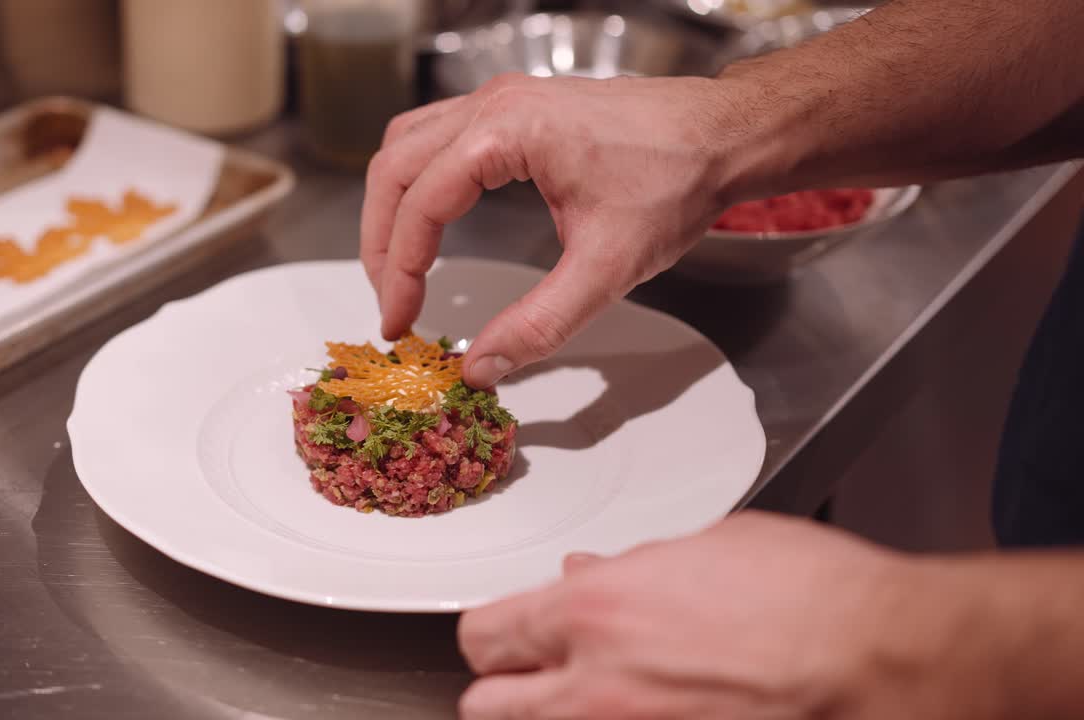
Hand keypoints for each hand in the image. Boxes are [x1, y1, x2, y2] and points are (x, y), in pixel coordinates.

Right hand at [361, 74, 736, 387]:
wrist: (723, 136)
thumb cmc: (675, 182)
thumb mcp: (607, 267)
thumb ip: (540, 324)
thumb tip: (482, 367)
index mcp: (507, 131)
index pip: (420, 204)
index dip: (398, 270)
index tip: (400, 323)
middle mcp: (493, 103)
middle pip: (395, 168)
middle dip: (382, 242)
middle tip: (392, 304)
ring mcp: (500, 99)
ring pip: (407, 146)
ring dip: (393, 207)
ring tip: (398, 269)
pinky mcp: (513, 108)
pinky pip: (436, 137)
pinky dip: (418, 183)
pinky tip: (430, 221)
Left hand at [457, 511, 1001, 719]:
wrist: (887, 662)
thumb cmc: (815, 600)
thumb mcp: (709, 548)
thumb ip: (628, 570)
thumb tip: (588, 576)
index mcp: (596, 613)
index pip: (485, 635)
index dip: (497, 634)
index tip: (512, 633)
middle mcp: (595, 691)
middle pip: (485, 705)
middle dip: (508, 686)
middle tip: (540, 673)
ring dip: (552, 715)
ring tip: (597, 697)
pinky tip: (656, 710)